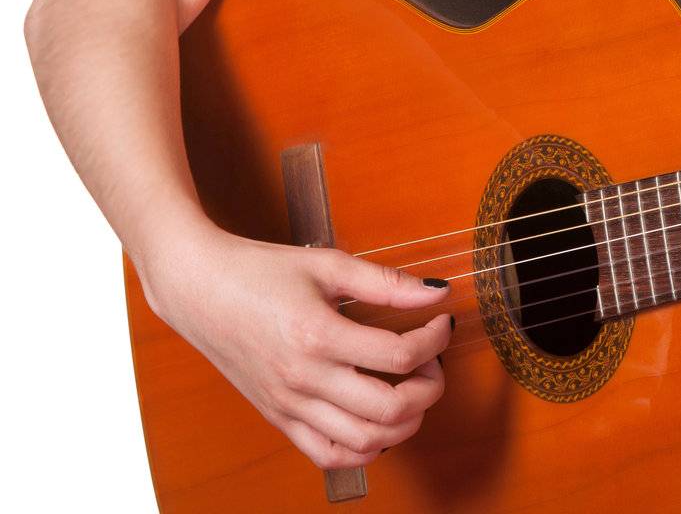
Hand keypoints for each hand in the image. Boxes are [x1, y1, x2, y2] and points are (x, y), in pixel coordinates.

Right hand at [140, 222, 453, 469]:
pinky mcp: (278, 418)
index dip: (436, 339)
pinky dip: (364, 447)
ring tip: (412, 389)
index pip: (400, 355)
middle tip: (433, 360)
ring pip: (365, 441)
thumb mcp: (328, 264)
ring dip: (405, 422)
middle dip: (430, 388)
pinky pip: (328, 454)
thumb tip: (438, 292)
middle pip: (390, 408)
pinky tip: (378, 419)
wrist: (198, 289)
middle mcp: (304, 379)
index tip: (443, 320)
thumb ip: (387, 282)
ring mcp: (289, 405)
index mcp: (318, 335)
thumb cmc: (261, 271)